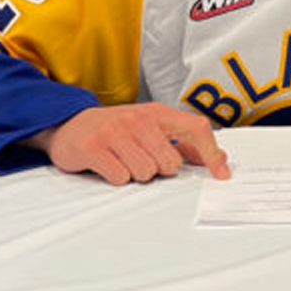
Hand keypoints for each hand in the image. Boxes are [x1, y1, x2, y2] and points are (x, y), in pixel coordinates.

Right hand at [27, 104, 231, 184]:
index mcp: (156, 113)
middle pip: (169, 162)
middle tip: (140, 159)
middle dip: (158, 170)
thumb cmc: (115, 130)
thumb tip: (217, 159)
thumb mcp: (150, 128)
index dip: (212, 154)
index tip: (221, 175)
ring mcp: (115, 131)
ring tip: (122, 161)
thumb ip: (183, 143)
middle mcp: (137, 119)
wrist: (68, 125)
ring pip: (145, 173)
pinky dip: (116, 178)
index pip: (195, 128)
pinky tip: (107, 165)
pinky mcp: (94, 147)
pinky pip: (119, 177)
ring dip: (135, 175)